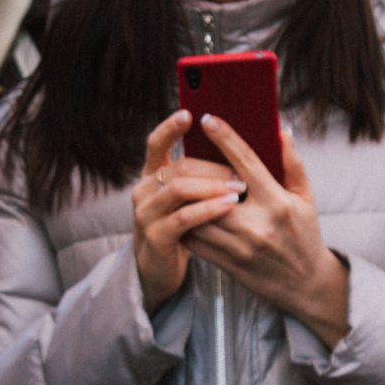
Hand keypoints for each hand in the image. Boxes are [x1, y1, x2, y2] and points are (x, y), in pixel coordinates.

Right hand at [131, 110, 244, 309]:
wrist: (159, 271)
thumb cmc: (184, 229)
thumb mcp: (188, 199)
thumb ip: (204, 173)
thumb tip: (241, 144)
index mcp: (153, 175)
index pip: (156, 143)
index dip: (170, 128)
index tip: (189, 113)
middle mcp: (144, 190)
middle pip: (178, 166)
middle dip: (211, 165)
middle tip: (241, 170)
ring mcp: (145, 213)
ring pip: (179, 188)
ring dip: (212, 186)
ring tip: (240, 188)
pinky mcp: (155, 237)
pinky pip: (183, 217)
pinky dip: (208, 209)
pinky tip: (229, 206)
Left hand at [182, 117, 351, 348]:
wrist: (306, 286)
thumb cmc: (306, 235)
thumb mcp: (306, 199)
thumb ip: (293, 164)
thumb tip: (281, 131)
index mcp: (278, 203)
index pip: (247, 163)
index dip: (225, 138)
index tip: (207, 119)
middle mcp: (257, 224)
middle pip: (213, 191)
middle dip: (195, 171)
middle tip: (181, 152)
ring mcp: (240, 247)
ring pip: (198, 216)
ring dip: (185, 199)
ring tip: (175, 180)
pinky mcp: (227, 264)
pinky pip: (195, 241)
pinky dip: (184, 224)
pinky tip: (180, 211)